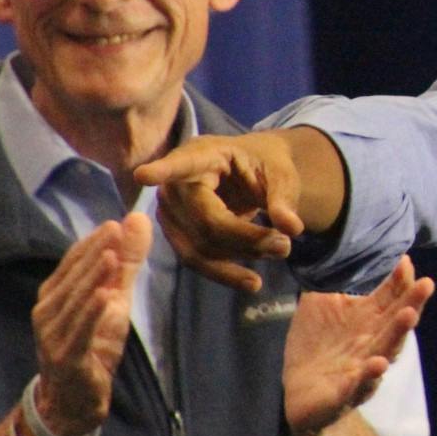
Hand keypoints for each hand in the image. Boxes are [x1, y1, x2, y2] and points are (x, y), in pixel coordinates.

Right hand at [30, 213, 150, 435]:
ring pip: (74, 302)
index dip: (92, 243)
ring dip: (91, 279)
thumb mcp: (114, 300)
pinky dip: (91, 314)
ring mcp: (52, 335)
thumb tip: (137, 220)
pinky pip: (79, 332)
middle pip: (72, 278)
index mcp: (55, 295)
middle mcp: (47, 311)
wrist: (74, 400)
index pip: (72, 262)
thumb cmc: (91, 345)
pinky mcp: (65, 357)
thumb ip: (125, 263)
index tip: (115, 223)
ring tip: (111, 256)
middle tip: (115, 229)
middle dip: (93, 253)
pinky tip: (106, 297)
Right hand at [134, 131, 315, 292]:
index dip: (162, 170)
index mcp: (202, 154)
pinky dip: (224, 272)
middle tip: (286, 245)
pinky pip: (194, 259)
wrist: (251, 172)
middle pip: (204, 221)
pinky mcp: (176, 234)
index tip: (143, 175)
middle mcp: (177, 183)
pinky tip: (250, 281)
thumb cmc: (263, 164)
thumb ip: (284, 197)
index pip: (181, 164)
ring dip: (239, 258)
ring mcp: (171, 211)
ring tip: (279, 252)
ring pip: (197, 247)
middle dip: (246, 239)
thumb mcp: (281, 173)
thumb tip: (292, 228)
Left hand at [284, 256, 433, 435]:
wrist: (302, 394)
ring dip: (397, 334)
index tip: (405, 260)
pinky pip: (358, 386)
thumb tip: (332, 244)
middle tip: (427, 284)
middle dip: (412, 304)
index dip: (400, 281)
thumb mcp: (321, 307)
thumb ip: (332, 280)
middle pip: (396, 322)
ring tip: (409, 316)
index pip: (390, 298)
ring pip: (385, 351)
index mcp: (368, 321)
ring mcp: (362, 370)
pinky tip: (377, 365)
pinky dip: (368, 377)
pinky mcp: (343, 394)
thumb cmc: (317, 345)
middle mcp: (372, 343)